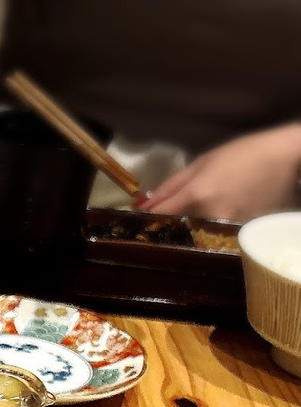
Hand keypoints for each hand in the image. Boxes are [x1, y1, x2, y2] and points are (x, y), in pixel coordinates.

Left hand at [138, 123, 300, 220]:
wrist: (286, 158)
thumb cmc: (242, 154)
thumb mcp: (201, 163)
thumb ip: (171, 186)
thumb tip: (144, 206)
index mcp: (196, 196)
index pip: (159, 216)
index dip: (146, 219)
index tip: (137, 220)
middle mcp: (209, 216)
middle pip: (176, 229)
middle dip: (167, 225)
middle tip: (166, 219)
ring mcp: (227, 227)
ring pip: (195, 234)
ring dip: (188, 228)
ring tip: (194, 218)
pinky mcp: (241, 233)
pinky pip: (215, 235)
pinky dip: (209, 229)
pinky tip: (217, 217)